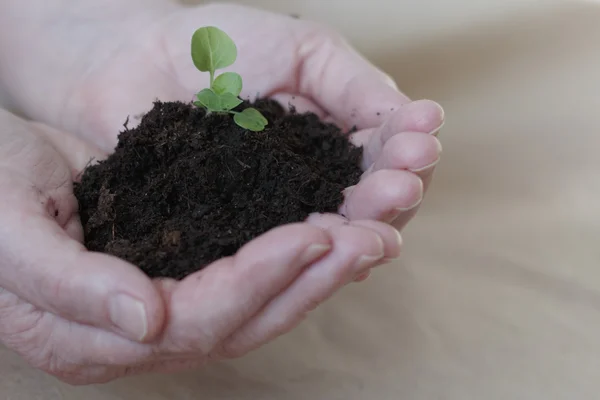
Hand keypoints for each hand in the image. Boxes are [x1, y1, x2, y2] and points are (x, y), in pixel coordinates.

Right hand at [0, 108, 402, 383]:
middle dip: (312, 280)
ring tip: (371, 235)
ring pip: (257, 300)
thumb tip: (146, 320)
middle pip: (243, 319)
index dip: (258, 280)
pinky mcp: (180, 267)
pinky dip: (292, 251)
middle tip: (373, 239)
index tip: (314, 234)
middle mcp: (139, 330)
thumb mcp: (6, 232)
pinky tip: (331, 227)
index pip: (197, 318)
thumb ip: (68, 284)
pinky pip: (248, 270)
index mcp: (94, 335)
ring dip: (317, 270)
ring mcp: (163, 303)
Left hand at [2, 1, 443, 231]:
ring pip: (333, 228)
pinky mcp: (238, 233)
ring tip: (387, 204)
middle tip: (404, 183)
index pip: (386, 156)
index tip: (421, 141)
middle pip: (367, 201)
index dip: (406, 152)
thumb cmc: (220, 45)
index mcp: (335, 139)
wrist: (133, 58)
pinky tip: (336, 241)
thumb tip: (425, 120)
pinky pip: (280, 247)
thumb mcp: (306, 51)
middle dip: (393, 193)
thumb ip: (359, 87)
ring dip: (365, 223)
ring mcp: (278, 210)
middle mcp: (313, 182)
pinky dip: (312, 248)